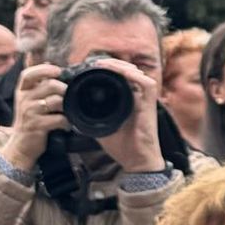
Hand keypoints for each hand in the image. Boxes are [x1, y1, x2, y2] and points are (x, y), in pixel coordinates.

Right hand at [5, 60, 71, 171]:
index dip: (43, 69)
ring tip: (67, 112)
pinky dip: (66, 122)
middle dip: (64, 89)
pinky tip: (65, 125)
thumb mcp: (28, 99)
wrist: (21, 146)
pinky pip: (58, 119)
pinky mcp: (37, 126)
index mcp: (22, 91)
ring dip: (67, 106)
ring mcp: (29, 113)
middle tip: (68, 98)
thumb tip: (50, 63)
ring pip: (56, 101)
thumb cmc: (30, 120)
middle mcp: (23, 100)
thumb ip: (38, 83)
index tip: (57, 70)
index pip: (28, 74)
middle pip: (49, 85)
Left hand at [90, 57, 164, 174]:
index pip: (120, 78)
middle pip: (129, 71)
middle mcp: (138, 97)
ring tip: (105, 64)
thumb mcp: (101, 128)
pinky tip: (120, 72)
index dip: (108, 69)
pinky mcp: (150, 105)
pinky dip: (134, 76)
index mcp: (128, 101)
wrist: (136, 161)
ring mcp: (145, 100)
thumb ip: (91, 117)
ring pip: (137, 73)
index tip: (91, 67)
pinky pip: (146, 84)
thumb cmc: (122, 147)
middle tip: (97, 62)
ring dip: (121, 66)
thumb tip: (73, 111)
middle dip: (113, 64)